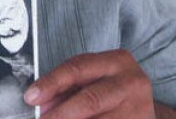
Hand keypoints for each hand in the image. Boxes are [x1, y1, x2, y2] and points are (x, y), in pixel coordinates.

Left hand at [23, 50, 153, 118]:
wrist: (144, 112)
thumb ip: (66, 89)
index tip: (30, 97)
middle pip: (89, 99)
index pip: (77, 69)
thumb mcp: (92, 82)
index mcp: (117, 61)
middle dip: (60, 114)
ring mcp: (141, 108)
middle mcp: (132, 82)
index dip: (51, 83)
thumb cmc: (111, 93)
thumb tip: (40, 104)